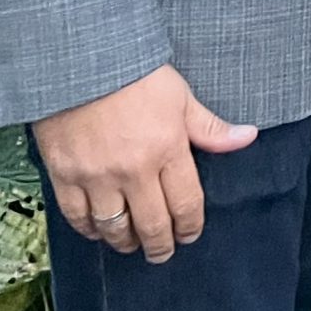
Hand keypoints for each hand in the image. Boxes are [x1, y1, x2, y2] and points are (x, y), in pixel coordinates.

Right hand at [32, 65, 256, 262]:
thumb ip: (210, 127)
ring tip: (131, 244)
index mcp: (167, 148)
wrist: (79, 57)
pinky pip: (78, 217)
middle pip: (152, 225)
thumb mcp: (180, 95)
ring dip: (125, 242)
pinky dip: (89, 230)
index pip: (186, 204)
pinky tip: (98, 230)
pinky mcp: (64, 174)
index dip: (189, 227)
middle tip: (162, 253)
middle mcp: (133, 169)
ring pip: (114, 228)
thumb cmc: (133, 71)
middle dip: (160, 246)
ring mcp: (96, 175)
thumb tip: (247, 137)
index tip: (189, 235)